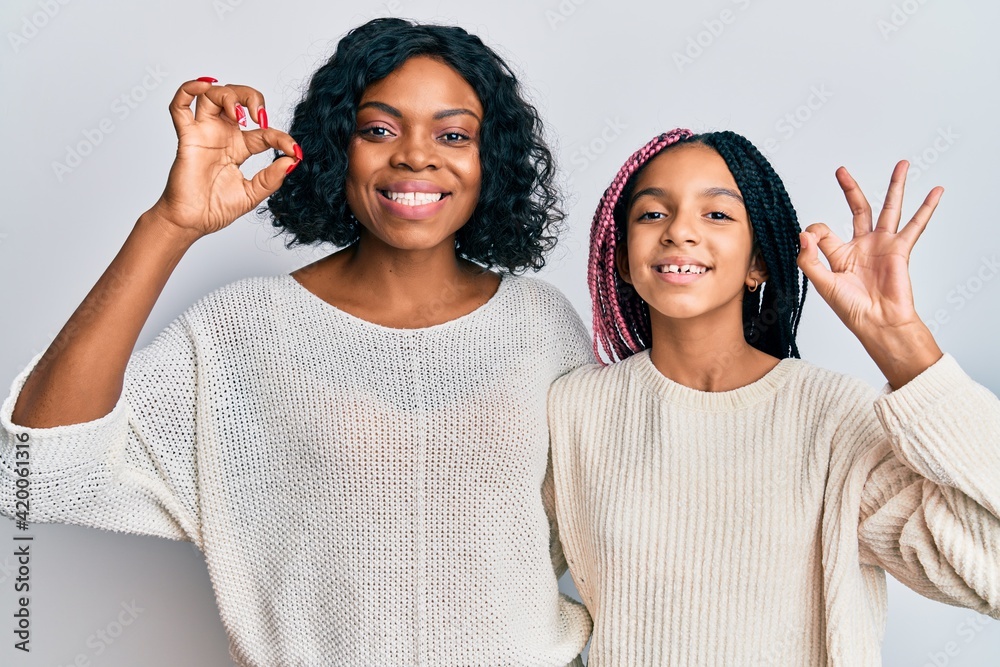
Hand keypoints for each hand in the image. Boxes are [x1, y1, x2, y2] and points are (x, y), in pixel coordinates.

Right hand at [144, 78, 300, 241]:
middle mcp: (222, 135)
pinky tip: (203, 85)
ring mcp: (204, 133)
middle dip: (251, 97)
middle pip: (236, 98)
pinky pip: (180, 106)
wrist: (192, 222)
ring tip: (238, 113)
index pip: (264, 131)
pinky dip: (189, 89)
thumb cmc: (215, 209)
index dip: (281, 137)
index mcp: (240, 147)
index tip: (293, 149)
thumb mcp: (252, 195)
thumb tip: (291, 161)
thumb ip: (271, 178)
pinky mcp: (187, 137)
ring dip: (228, 94)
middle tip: (259, 116)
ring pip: (212, 95)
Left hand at [797, 161, 943, 387]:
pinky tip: (936, 191)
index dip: (814, 232)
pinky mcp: (900, 249)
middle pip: (858, 209)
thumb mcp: (823, 283)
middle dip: (850, 189)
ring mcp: (882, 245)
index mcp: (839, 254)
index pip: (823, 231)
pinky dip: (927, 208)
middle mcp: (861, 246)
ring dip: (895, 186)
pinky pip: (915, 224)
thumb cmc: (852, 309)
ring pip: (889, 208)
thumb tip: (804, 232)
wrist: (878, 323)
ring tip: (902, 164)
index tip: (810, 239)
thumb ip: (809, 259)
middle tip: (842, 170)